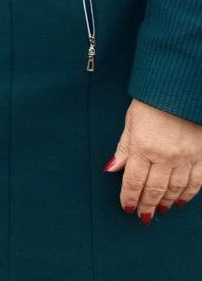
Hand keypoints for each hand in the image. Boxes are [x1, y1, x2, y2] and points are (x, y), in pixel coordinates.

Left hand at [106, 98, 201, 219]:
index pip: (134, 180)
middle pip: (155, 189)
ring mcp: (186, 157)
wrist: (181, 90)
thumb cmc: (152, 102)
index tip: (127, 208)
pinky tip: (181, 201)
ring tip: (159, 210)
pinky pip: (197, 181)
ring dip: (166, 202)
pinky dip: (189, 194)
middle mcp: (165, 156)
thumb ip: (124, 147)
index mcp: (143, 147)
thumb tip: (112, 168)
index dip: (130, 197)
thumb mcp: (131, 122)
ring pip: (176, 189)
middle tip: (143, 216)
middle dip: (147, 205)